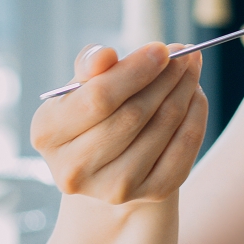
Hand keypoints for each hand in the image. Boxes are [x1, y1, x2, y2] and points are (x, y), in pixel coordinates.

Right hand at [31, 43, 206, 205]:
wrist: (109, 163)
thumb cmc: (93, 112)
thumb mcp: (82, 86)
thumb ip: (90, 66)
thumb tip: (105, 55)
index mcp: (48, 134)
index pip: (98, 98)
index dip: (134, 71)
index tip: (161, 49)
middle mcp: (74, 169)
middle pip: (133, 115)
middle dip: (165, 78)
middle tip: (185, 52)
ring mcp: (113, 188)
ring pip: (162, 128)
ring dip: (184, 92)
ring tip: (190, 69)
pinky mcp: (150, 194)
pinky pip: (183, 148)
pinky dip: (195, 116)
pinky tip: (195, 95)